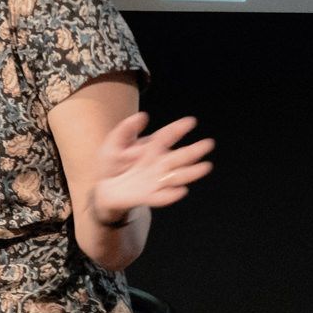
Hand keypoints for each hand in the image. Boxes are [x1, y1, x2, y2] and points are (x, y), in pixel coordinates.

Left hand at [88, 113, 214, 224]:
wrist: (103, 187)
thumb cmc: (111, 163)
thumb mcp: (114, 144)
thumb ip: (126, 130)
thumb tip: (142, 116)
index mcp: (152, 149)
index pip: (167, 136)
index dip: (178, 129)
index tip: (190, 121)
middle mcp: (159, 164)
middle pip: (178, 157)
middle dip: (193, 151)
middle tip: (208, 144)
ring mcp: (156, 180)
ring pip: (177, 176)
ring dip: (191, 172)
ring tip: (205, 167)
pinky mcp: (150, 196)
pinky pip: (162, 197)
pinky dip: (171, 195)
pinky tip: (180, 190)